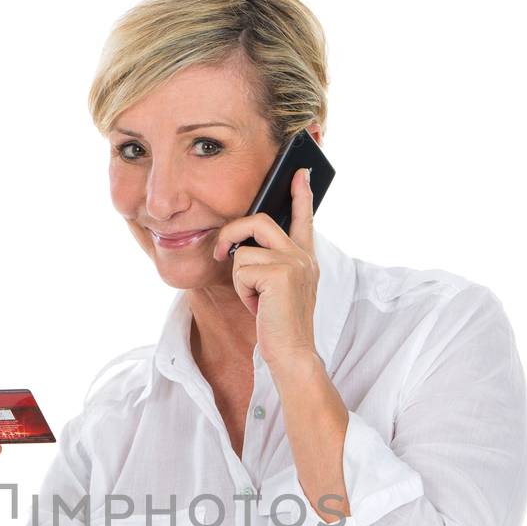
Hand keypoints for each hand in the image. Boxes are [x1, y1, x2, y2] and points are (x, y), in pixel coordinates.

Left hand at [212, 166, 319, 371]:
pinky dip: (242, 291)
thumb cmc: (280, 325)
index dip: (300, 194)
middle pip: (258, 221)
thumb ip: (271, 264)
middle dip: (231, 234)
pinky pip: (241, 270)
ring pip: (243, 251)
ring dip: (239, 279)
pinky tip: (258, 307)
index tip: (299, 172)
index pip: (304, 218)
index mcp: (305, 258)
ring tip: (255, 299)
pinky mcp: (280, 274)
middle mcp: (303, 256)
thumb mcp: (279, 289)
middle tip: (220, 253)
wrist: (292, 353)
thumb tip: (242, 246)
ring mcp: (294, 263)